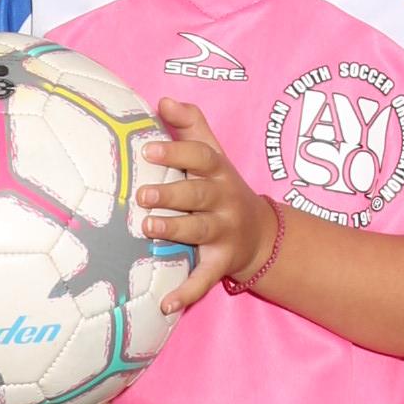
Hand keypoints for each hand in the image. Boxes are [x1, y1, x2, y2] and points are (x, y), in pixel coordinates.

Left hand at [140, 98, 279, 312]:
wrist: (261, 233)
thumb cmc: (221, 186)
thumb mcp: (212, 153)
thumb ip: (190, 125)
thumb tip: (163, 99)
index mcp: (218, 173)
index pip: (201, 158)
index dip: (176, 152)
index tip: (148, 150)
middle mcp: (223, 201)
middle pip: (199, 195)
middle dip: (172, 194)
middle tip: (142, 194)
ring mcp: (224, 233)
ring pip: (200, 231)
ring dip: (175, 230)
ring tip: (148, 229)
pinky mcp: (221, 262)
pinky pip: (205, 279)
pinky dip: (187, 293)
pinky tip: (166, 304)